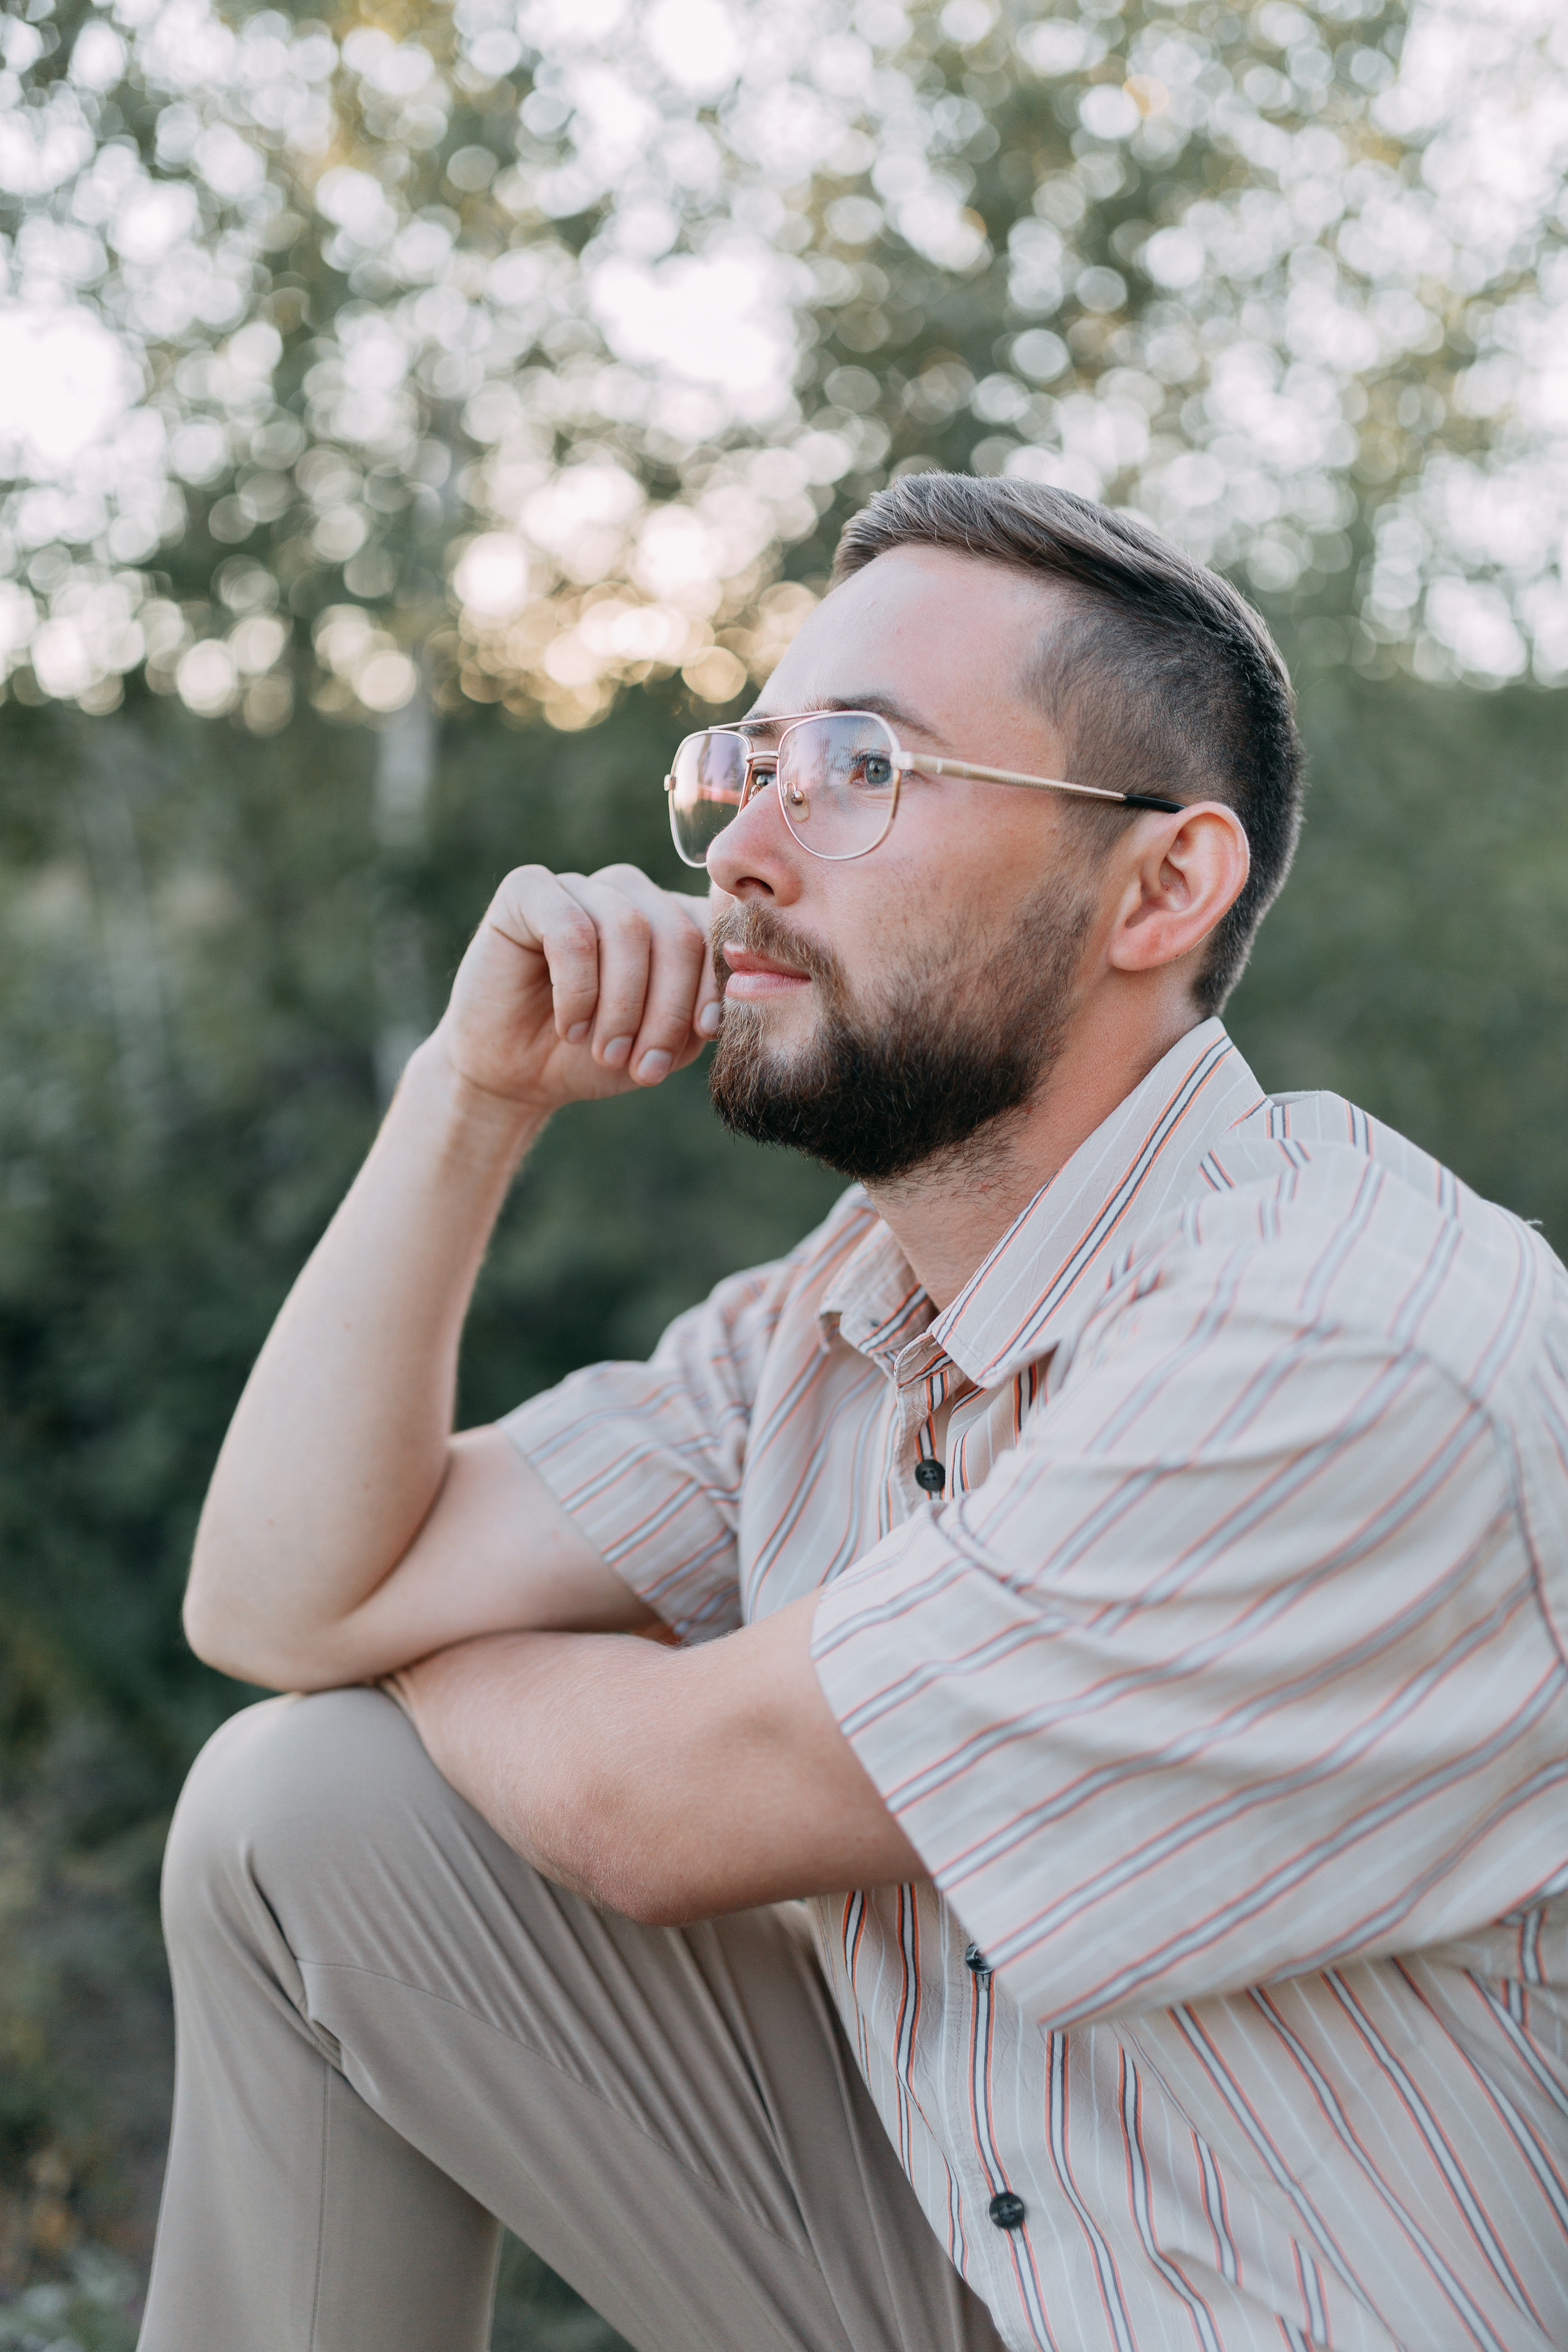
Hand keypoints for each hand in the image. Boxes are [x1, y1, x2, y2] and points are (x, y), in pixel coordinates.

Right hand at [431, 863, 721, 1113]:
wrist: (515, 1075)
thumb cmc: (593, 1057)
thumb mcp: (663, 1044)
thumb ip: (703, 1013)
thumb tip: (737, 986)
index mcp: (671, 920)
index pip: (715, 932)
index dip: (714, 984)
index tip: (705, 1033)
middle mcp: (629, 893)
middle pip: (676, 931)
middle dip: (667, 1007)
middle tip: (645, 1066)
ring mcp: (579, 885)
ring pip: (628, 928)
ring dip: (622, 1004)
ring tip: (605, 1051)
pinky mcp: (527, 890)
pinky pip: (571, 928)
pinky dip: (578, 989)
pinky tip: (570, 1026)